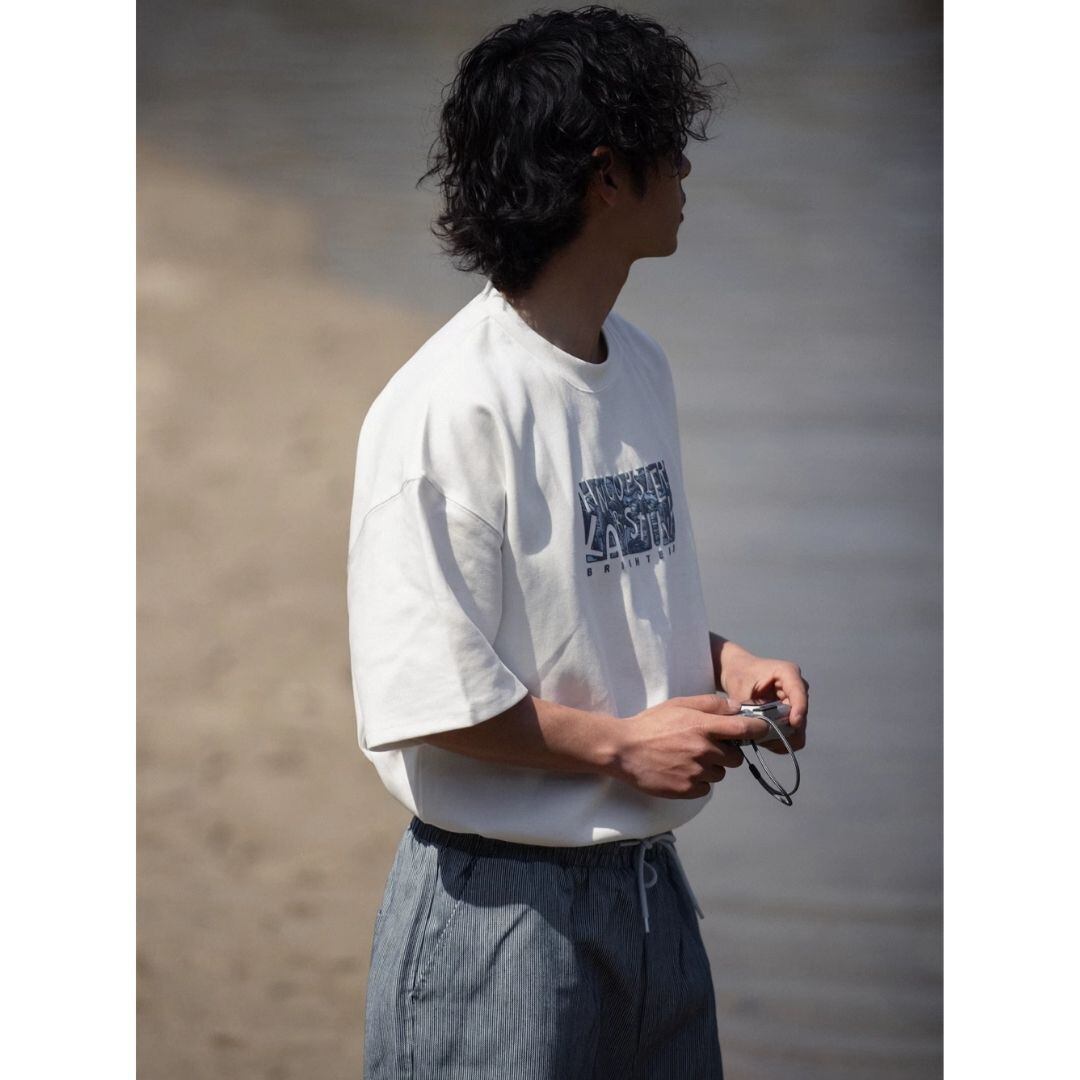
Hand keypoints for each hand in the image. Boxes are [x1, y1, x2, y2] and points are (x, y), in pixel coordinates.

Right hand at [605, 694, 772, 799]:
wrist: (623, 750)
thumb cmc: (651, 724)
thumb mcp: (679, 704)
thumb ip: (710, 705)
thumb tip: (737, 707)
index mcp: (703, 726)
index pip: (744, 729)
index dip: (758, 730)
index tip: (763, 730)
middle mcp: (703, 750)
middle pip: (736, 757)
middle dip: (727, 752)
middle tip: (706, 746)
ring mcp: (696, 772)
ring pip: (720, 773)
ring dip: (712, 767)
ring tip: (687, 758)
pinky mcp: (688, 790)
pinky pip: (706, 788)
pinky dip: (698, 782)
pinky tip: (681, 771)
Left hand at [716, 643, 808, 754]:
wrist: (738, 673)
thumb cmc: (739, 676)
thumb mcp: (741, 690)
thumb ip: (751, 709)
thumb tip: (759, 730)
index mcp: (787, 673)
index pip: (799, 693)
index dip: (799, 709)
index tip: (794, 723)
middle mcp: (797, 687)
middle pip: (800, 715)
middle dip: (785, 729)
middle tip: (763, 736)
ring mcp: (797, 702)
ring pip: (797, 728)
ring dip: (780, 736)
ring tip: (759, 736)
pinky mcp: (793, 714)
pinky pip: (792, 734)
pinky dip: (779, 739)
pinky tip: (763, 737)